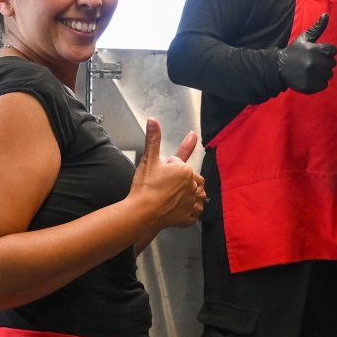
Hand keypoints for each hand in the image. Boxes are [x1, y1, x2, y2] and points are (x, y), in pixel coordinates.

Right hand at [130, 118, 204, 235]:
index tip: (158, 175)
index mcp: (186, 170)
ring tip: (171, 196)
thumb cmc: (145, 187)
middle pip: (189, 178)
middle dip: (179, 180)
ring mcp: (192, 202)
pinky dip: (188, 211)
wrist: (141, 213)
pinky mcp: (189, 217)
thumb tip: (153, 120)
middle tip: (162, 186)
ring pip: (195, 194)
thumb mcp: (149, 159)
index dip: (166, 168)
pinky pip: (194, 212)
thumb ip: (153, 138)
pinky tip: (177, 209)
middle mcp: (192, 185)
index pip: (179, 164)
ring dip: (188, 194)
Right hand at [277, 12, 336, 93]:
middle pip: (332, 63)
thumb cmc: (294, 51)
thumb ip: (317, 27)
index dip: (325, 52)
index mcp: (316, 50)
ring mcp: (313, 76)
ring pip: (329, 75)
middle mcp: (315, 63)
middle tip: (312, 62)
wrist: (279, 68)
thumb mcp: (304, 38)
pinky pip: (324, 85)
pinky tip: (309, 78)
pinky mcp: (311, 86)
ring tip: (310, 70)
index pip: (333, 51)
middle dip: (324, 62)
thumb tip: (326, 15)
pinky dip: (318, 83)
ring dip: (322, 73)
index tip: (316, 53)